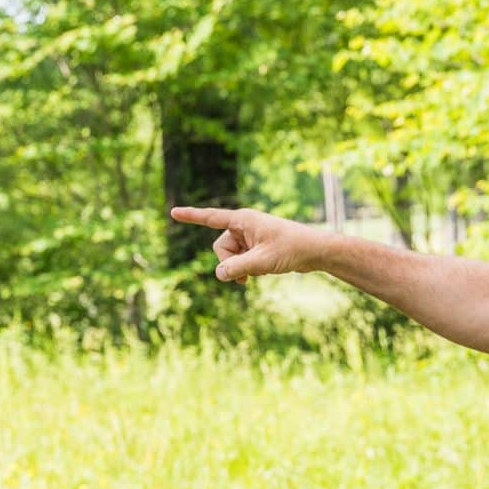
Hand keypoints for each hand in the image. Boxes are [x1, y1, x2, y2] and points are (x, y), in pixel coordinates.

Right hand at [168, 205, 324, 280]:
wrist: (315, 251)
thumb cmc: (291, 249)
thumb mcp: (263, 261)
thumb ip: (238, 267)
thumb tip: (218, 274)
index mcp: (243, 220)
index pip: (211, 217)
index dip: (191, 216)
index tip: (173, 212)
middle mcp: (244, 225)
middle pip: (220, 247)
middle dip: (229, 263)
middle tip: (245, 276)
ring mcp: (250, 236)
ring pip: (230, 256)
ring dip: (239, 268)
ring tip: (255, 275)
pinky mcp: (256, 247)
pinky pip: (241, 259)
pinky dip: (246, 268)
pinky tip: (260, 273)